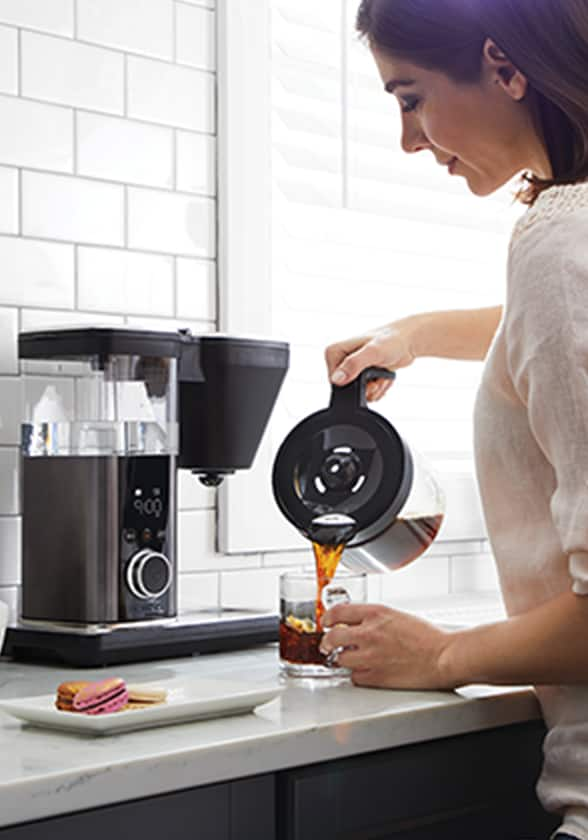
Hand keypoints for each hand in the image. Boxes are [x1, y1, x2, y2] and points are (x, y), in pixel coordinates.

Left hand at [319, 603, 456, 690]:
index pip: (338, 612)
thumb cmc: (428, 637)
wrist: (443, 656)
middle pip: (331, 636)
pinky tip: (366, 671)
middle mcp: (369, 633)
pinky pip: (354, 677)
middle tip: (327, 644)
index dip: (328, 618)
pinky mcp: (375, 677)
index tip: (327, 622)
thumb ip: (373, 619)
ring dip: (343, 659)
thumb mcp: (396, 616)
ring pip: (340, 659)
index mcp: (376, 614)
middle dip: (326, 641)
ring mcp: (370, 656)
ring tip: (351, 659)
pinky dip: (357, 675)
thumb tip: (356, 624)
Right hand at [325, 319, 417, 401]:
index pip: (334, 381)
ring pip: (358, 393)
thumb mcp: (372, 352)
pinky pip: (366, 392)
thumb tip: (337, 379)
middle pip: (347, 389)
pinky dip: (378, 389)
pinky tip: (384, 378)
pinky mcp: (362, 374)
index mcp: (334, 351)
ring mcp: (352, 367)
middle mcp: (340, 359)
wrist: (408, 341)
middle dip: (366, 389)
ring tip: (383, 378)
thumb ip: (354, 364)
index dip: (351, 384)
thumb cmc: (392, 340)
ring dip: (375, 389)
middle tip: (377, 381)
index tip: (366, 378)